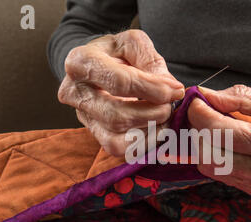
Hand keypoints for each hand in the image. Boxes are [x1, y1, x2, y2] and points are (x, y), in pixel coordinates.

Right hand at [58, 30, 184, 155]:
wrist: (100, 67)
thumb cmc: (117, 53)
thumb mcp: (133, 44)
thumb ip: (151, 62)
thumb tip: (170, 89)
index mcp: (81, 62)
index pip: (120, 82)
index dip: (153, 89)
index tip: (176, 91)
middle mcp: (74, 93)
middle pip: (117, 116)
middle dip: (152, 114)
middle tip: (170, 106)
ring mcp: (83, 117)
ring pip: (117, 138)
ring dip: (149, 131)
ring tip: (164, 116)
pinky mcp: (94, 134)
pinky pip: (118, 149)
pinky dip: (143, 143)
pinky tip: (155, 129)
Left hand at [188, 85, 250, 198]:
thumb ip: (238, 99)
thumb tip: (204, 95)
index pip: (225, 134)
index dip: (202, 117)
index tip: (195, 102)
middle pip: (212, 158)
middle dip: (198, 133)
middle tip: (200, 113)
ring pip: (214, 171)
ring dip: (204, 146)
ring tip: (212, 126)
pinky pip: (225, 177)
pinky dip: (217, 158)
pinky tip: (225, 143)